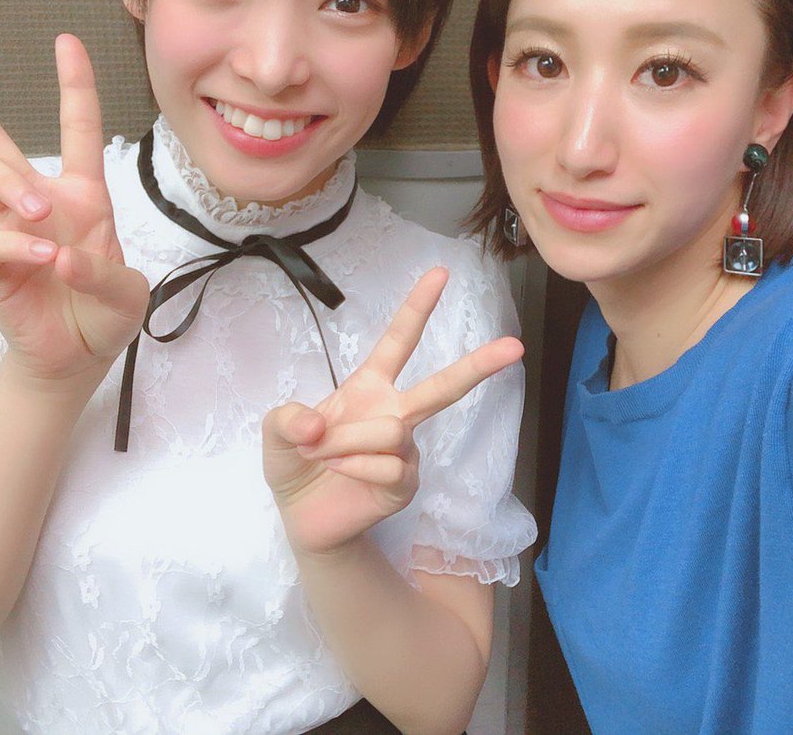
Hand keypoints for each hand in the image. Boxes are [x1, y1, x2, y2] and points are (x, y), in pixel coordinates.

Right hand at [0, 35, 148, 386]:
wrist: (80, 360)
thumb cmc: (105, 315)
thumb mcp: (130, 293)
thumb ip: (106, 272)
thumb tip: (59, 254)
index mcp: (83, 197)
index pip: (76, 129)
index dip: (74, 85)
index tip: (65, 41)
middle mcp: (39, 203)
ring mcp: (9, 229)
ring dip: (8, 182)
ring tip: (40, 213)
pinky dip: (16, 245)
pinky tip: (44, 260)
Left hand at [263, 268, 523, 555]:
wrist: (305, 520)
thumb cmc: (297, 465)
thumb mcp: (277, 434)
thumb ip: (287, 418)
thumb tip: (318, 425)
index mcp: (370, 387)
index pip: (398, 340)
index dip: (417, 306)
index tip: (440, 272)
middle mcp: (395, 413)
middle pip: (442, 385)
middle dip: (479, 364)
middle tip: (515, 346)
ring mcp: (405, 450)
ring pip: (391, 430)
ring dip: (348, 441)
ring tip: (323, 454)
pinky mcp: (406, 483)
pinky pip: (389, 465)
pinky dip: (355, 467)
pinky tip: (341, 474)